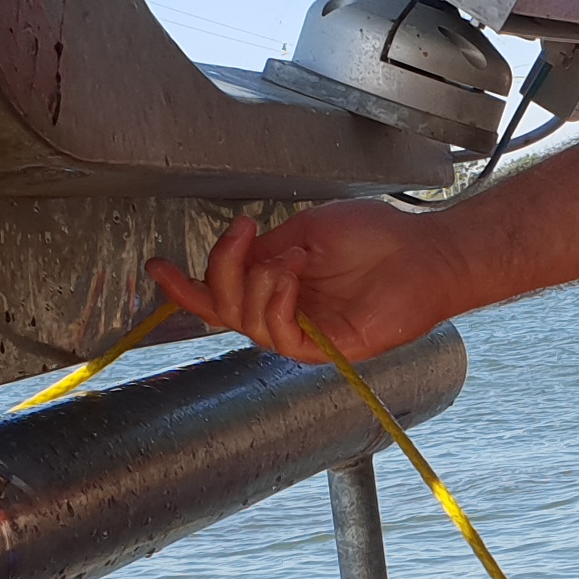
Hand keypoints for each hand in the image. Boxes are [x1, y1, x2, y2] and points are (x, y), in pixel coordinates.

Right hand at [147, 200, 453, 363]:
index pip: (220, 294)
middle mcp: (283, 312)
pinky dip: (275, 302)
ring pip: (245, 322)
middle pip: (222, 308)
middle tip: (243, 233)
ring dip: (254, 283)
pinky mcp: (323, 349)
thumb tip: (237, 259)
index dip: (185, 286)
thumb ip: (267, 249)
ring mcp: (302, 333)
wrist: (423, 252)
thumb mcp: (307, 229)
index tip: (155, 266)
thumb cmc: (377, 236)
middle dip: (220, 269)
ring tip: (286, 260)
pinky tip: (290, 278)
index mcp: (275, 284)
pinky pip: (278, 335)